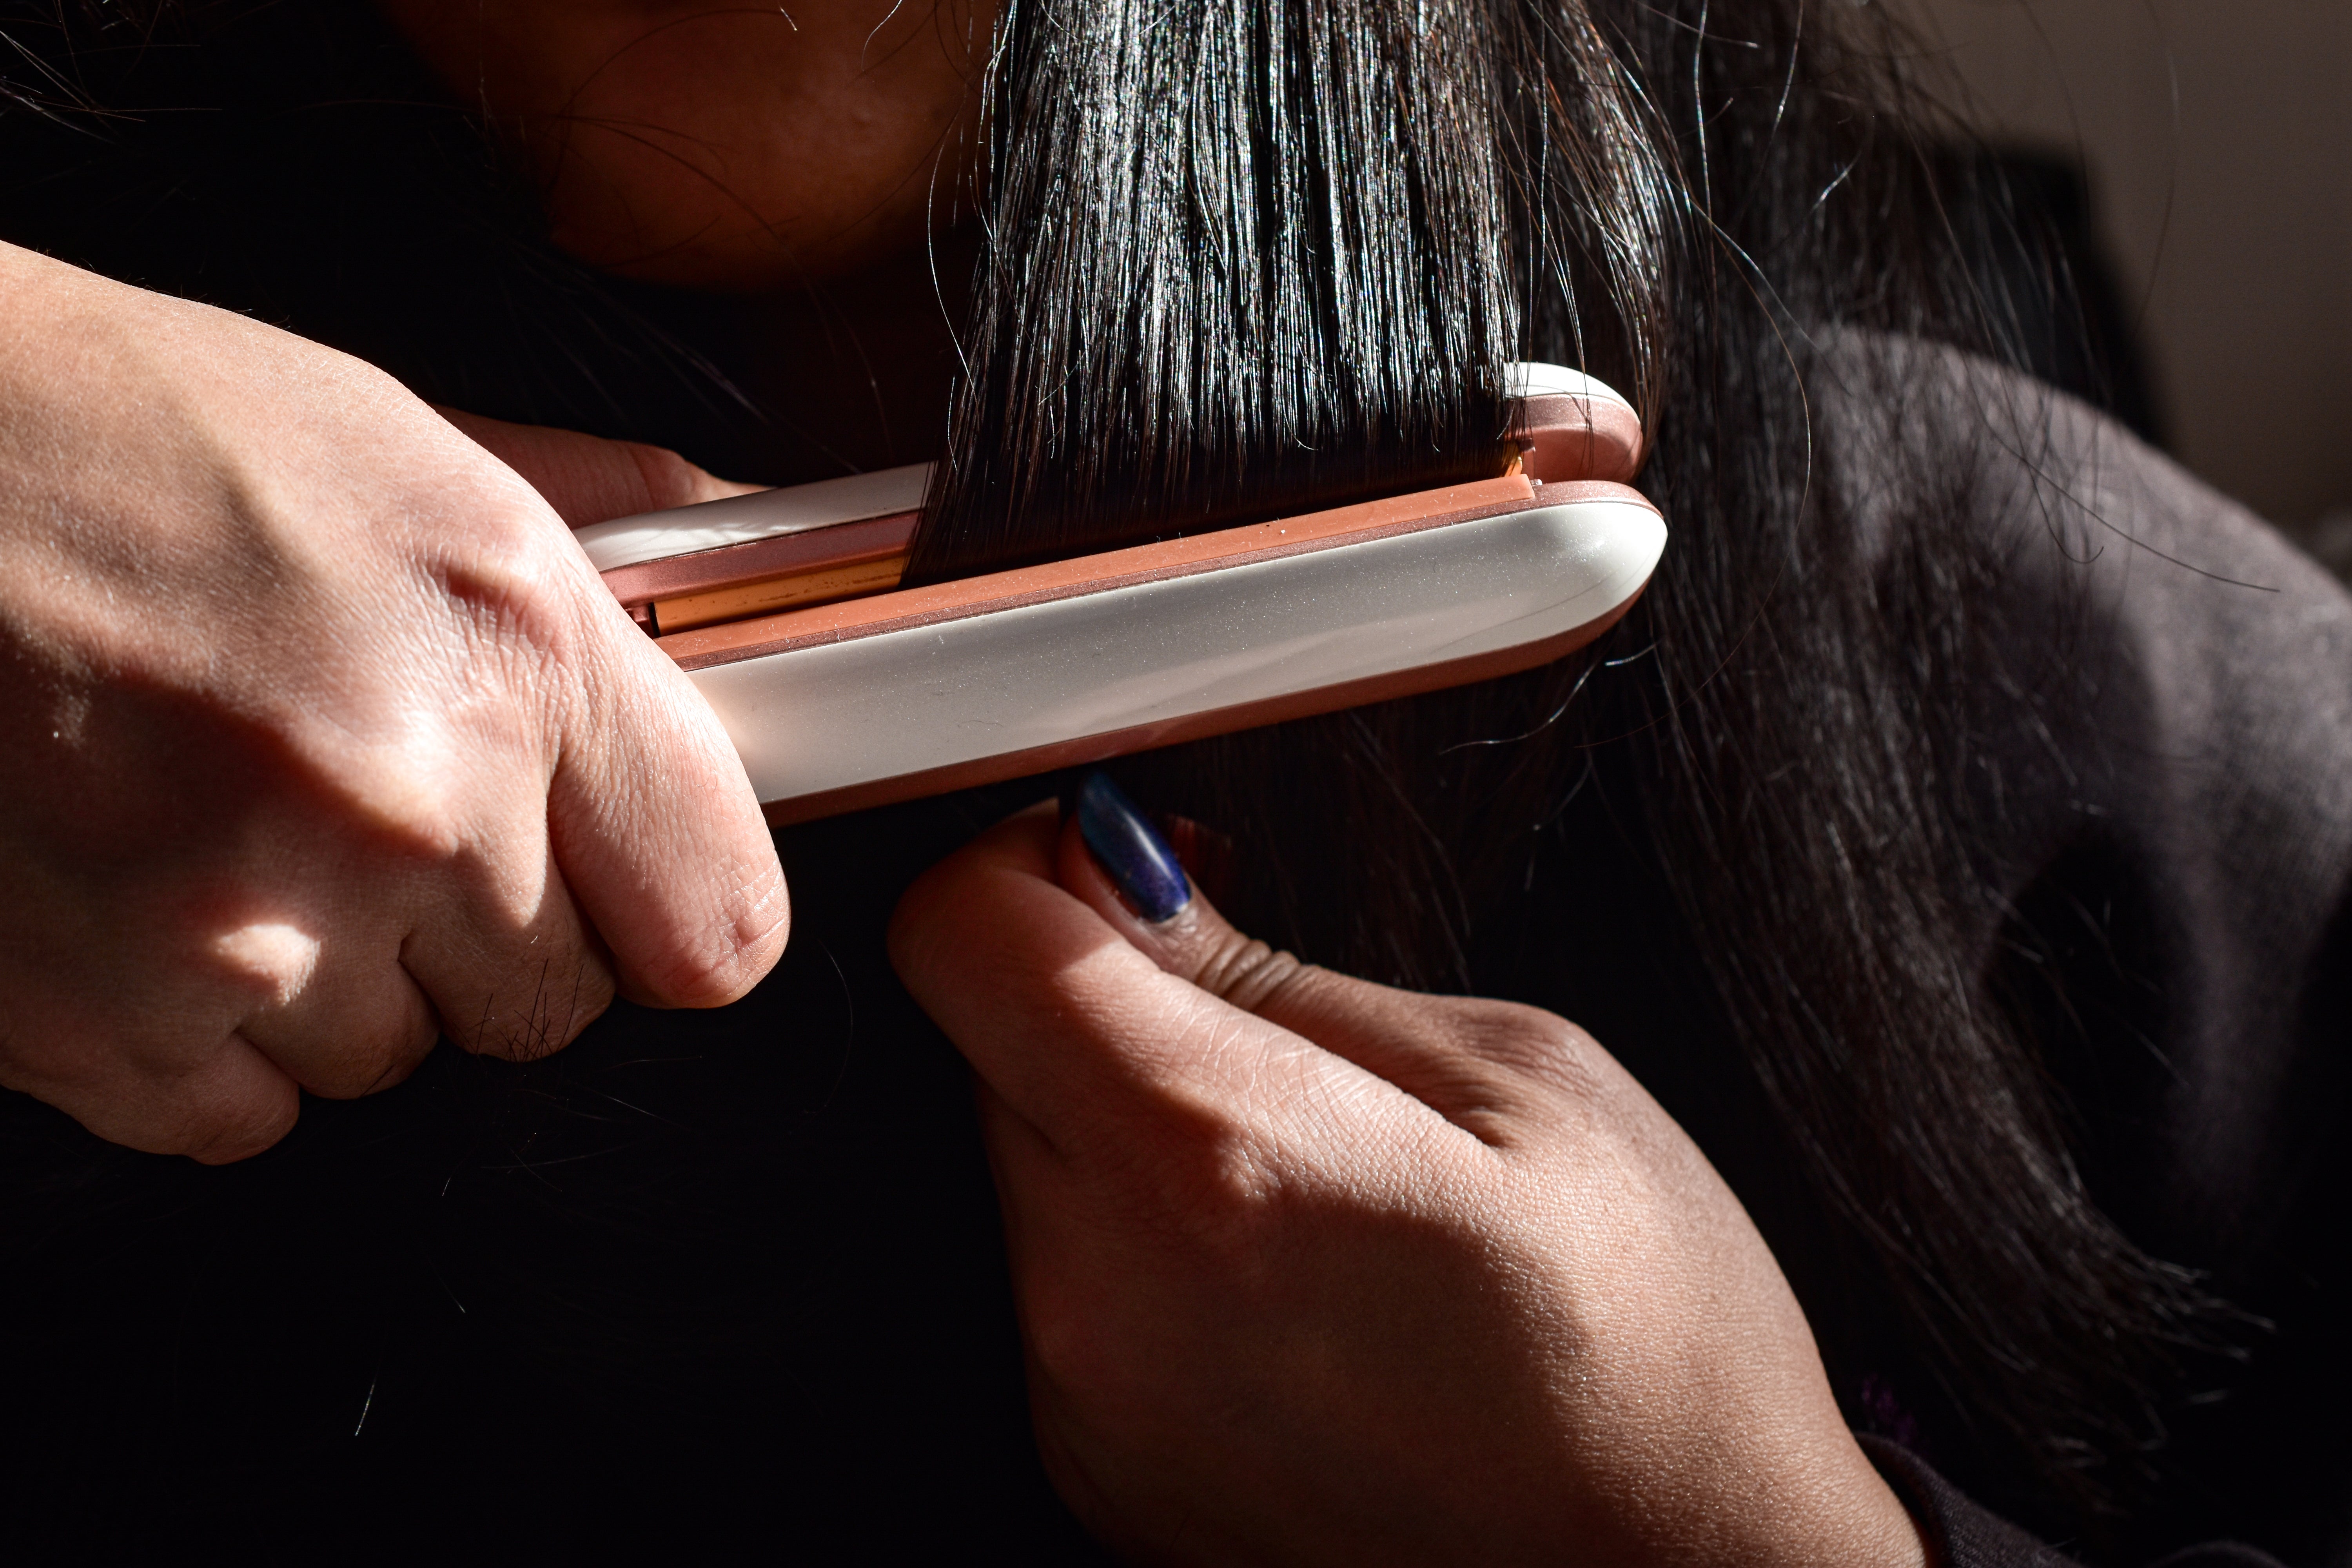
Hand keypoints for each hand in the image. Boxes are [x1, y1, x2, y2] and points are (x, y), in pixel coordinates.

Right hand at [0, 243, 787, 1162]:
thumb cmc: (125, 437)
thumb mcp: (411, 442)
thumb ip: (613, 530)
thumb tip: (758, 547)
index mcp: (514, 651)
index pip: (719, 922)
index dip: (674, 911)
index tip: (628, 887)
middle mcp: (406, 807)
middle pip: (553, 1003)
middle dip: (484, 927)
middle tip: (367, 805)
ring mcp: (251, 929)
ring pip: (394, 1057)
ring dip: (338, 973)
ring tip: (228, 822)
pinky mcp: (102, 1026)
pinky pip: (245, 1110)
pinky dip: (209, 1036)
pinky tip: (150, 897)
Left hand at [889, 779, 1922, 1565]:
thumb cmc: (1648, 1349)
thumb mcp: (1514, 1076)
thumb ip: (1276, 970)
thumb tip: (1119, 880)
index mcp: (1210, 1156)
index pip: (962, 936)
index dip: (1028, 863)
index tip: (1122, 867)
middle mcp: (1102, 1294)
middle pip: (990, 1047)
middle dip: (1101, 998)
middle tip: (1271, 1029)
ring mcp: (1088, 1403)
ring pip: (1031, 1165)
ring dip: (1129, 1128)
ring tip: (1312, 1180)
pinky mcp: (1097, 1472)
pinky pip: (1065, 1286)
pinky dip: (1146, 1244)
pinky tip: (1293, 1280)